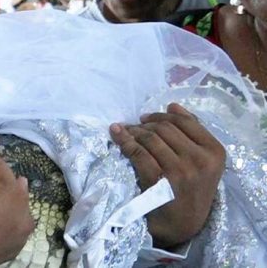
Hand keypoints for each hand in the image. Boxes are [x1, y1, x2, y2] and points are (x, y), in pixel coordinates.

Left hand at [110, 103, 224, 247]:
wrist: (181, 225)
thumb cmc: (190, 190)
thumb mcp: (203, 163)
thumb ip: (192, 133)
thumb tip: (173, 105)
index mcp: (215, 152)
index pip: (185, 122)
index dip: (162, 115)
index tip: (147, 117)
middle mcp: (200, 160)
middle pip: (165, 128)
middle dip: (145, 124)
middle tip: (134, 126)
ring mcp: (180, 171)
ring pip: (150, 138)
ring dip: (133, 131)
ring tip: (124, 131)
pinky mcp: (159, 180)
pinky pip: (137, 152)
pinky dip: (124, 141)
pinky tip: (116, 135)